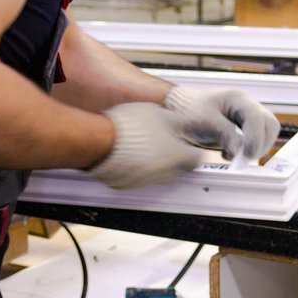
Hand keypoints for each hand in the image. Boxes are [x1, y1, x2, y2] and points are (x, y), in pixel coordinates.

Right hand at [87, 102, 201, 189]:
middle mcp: (165, 173)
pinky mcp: (128, 185)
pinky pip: (137, 178)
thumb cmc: (131, 127)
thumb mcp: (158, 112)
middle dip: (172, 158)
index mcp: (177, 155)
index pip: (196, 159)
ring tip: (142, 146)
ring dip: (153, 163)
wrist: (101, 141)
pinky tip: (128, 154)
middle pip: (176, 169)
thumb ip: (174, 121)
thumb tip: (181, 122)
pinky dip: (136, 169)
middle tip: (163, 142)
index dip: (192, 150)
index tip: (187, 144)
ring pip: (157, 175)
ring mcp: (146, 181)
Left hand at [163, 87, 280, 161]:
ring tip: (236, 156)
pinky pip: (256, 139)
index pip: (257, 118)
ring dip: (256, 148)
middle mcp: (246, 106)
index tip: (246, 155)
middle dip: (261, 144)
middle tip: (246, 158)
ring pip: (266, 132)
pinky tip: (229, 153)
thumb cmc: (189, 111)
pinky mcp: (243, 128)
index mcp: (237, 99)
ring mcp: (246, 117)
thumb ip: (225, 135)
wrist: (178, 111)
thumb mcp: (205, 123)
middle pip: (269, 125)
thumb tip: (241, 151)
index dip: (255, 138)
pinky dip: (247, 149)